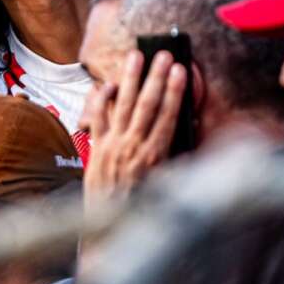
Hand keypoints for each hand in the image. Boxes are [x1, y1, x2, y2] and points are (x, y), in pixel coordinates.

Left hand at [83, 49, 187, 201]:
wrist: (110, 228)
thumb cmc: (144, 207)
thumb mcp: (167, 183)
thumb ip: (177, 154)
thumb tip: (187, 126)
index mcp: (155, 157)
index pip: (167, 115)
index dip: (174, 90)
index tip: (180, 70)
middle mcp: (133, 148)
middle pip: (147, 104)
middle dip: (156, 76)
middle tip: (163, 54)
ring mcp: (112, 146)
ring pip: (123, 105)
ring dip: (131, 78)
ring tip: (136, 56)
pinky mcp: (96, 149)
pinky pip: (98, 118)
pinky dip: (102, 100)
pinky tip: (108, 84)